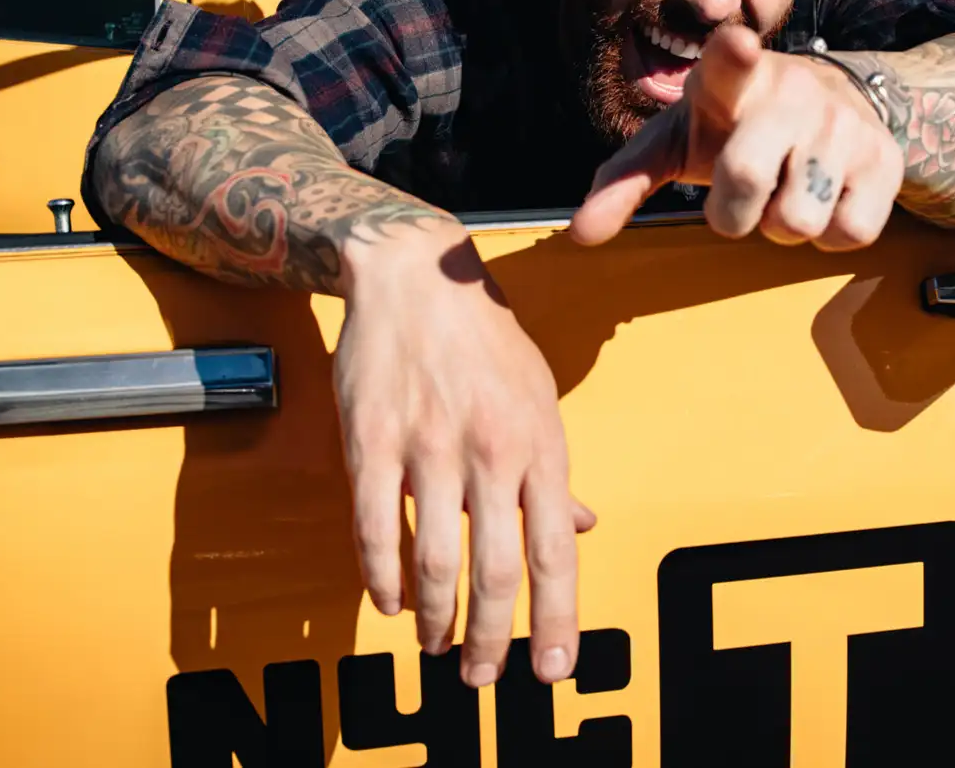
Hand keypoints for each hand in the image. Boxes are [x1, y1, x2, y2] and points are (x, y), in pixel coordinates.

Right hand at [334, 220, 592, 687]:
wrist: (417, 277)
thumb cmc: (486, 340)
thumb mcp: (540, 398)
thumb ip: (555, 472)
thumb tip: (582, 527)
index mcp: (540, 443)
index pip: (555, 550)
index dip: (558, 618)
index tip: (555, 667)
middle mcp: (490, 451)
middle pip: (497, 570)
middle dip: (495, 637)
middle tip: (486, 678)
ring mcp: (428, 446)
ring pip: (433, 560)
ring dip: (436, 616)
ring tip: (438, 644)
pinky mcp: (371, 441)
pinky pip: (376, 527)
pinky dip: (381, 577)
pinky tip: (390, 602)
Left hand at [571, 25, 904, 248]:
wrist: (835, 101)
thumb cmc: (736, 126)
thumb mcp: (679, 139)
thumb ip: (626, 181)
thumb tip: (579, 236)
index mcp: (730, 78)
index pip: (728, 62)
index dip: (732, 53)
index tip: (736, 42)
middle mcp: (791, 93)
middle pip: (746, 179)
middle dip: (733, 213)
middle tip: (740, 195)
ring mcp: (842, 124)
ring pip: (798, 220)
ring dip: (782, 226)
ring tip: (785, 193)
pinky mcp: (884, 158)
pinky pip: (849, 232)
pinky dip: (829, 235)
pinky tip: (824, 201)